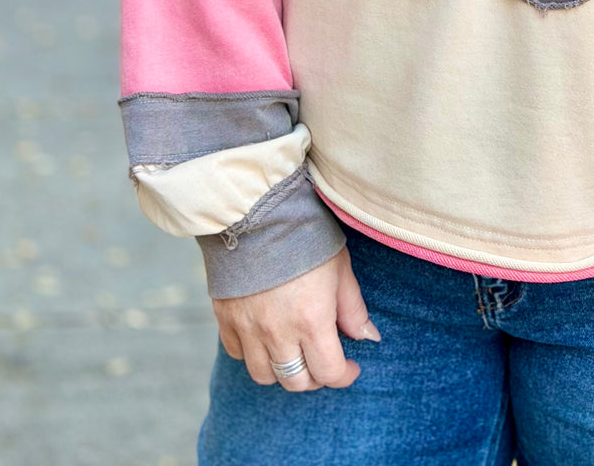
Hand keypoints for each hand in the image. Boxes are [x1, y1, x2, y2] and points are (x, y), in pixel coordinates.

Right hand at [212, 246, 379, 389]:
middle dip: (315, 377)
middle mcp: (278, 332)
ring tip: (294, 352)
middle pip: (296, 381)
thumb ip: (353, 308)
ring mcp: (248, 328)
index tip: (351, 368)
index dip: (344, 375)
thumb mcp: (340, 267)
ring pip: (264, 376)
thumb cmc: (305, 236)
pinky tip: (266, 337)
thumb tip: (368, 337)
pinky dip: (253, 353)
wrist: (258, 212)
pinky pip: (238, 354)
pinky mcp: (225, 318)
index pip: (329, 372)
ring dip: (283, 371)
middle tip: (323, 360)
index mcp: (311, 320)